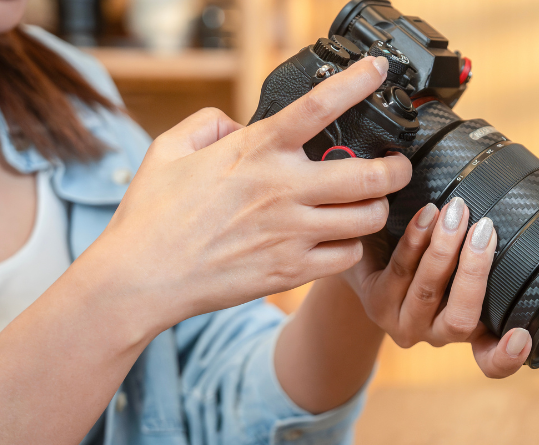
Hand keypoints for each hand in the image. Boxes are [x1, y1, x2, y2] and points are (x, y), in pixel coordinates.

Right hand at [82, 57, 409, 330]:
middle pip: (370, 174)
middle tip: (398, 166)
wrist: (141, 278)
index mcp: (255, 151)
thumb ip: (210, 123)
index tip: (379, 71)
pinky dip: (352, 246)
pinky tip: (342, 239)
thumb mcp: (169, 149)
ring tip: (370, 205)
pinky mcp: (292, 270)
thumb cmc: (151, 215)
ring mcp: (291, 232)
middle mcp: (281, 189)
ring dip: (378, 208)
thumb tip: (239, 124)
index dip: (357, 83)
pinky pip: (348, 256)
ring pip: (368, 217)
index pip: (319, 107)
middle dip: (397, 168)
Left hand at [343, 198, 532, 378]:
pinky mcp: (376, 304)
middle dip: (474, 271)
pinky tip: (427, 214)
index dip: (507, 357)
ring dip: (443, 249)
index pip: (490, 360)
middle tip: (485, 229)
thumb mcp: (461, 263)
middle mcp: (436, 335)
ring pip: (427, 291)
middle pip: (460, 320)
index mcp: (469, 331)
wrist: (370, 250)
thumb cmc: (430, 253)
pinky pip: (400, 270)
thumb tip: (508, 220)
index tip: (520, 337)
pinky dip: (416, 240)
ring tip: (455, 212)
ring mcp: (403, 323)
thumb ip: (482, 256)